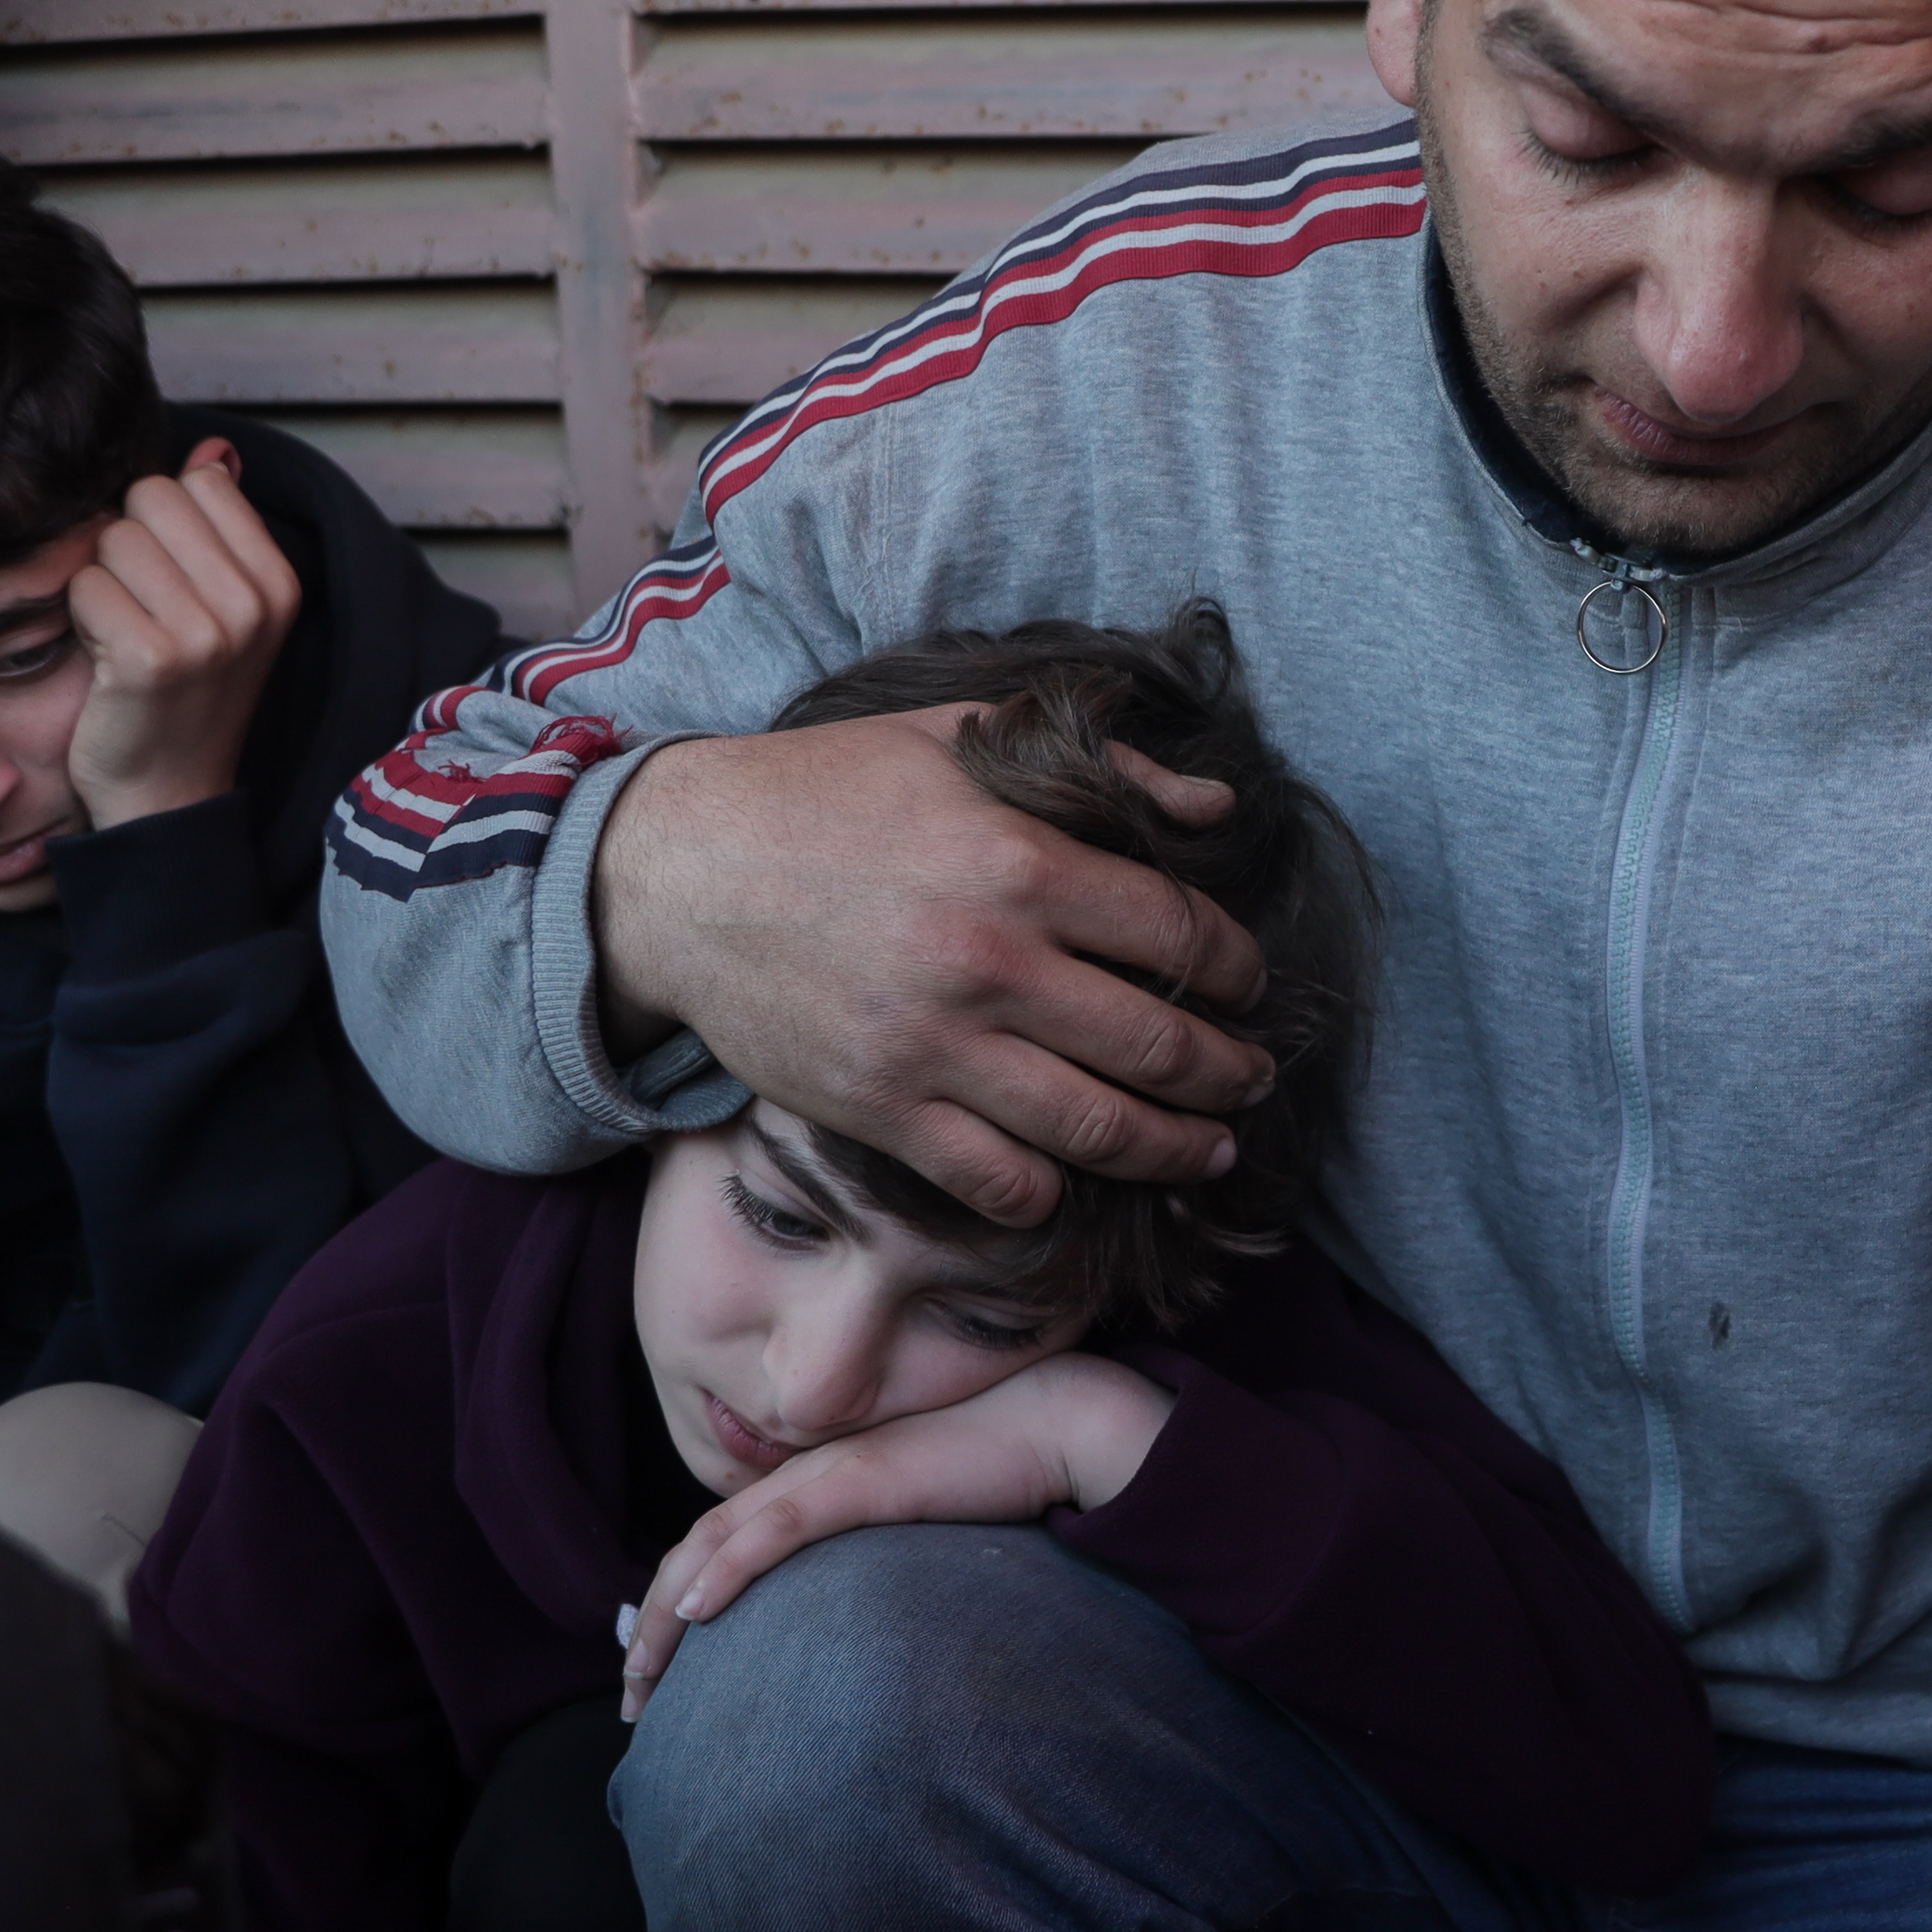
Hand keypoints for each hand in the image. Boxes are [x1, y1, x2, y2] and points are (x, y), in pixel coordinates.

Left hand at [63, 438, 306, 829]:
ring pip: (111, 539)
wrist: (169, 794)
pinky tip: (105, 659)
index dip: (163, 523)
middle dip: (129, 546)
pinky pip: (85, 586)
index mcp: (278, 581)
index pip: (195, 481)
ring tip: (125, 635)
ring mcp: (209, 632)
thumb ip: (221, 527)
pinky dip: (82, 620)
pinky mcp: (152, 658)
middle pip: (149, 498)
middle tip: (143, 610)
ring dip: (101, 584)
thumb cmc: (184, 693)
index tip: (173, 583)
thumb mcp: (225, 608)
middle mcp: (254, 602)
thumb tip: (215, 453)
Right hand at [592, 710, 1272, 1227]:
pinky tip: (1074, 1180)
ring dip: (1172, 1148)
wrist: (678, 869)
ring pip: (1096, 1126)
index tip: (1248, 984)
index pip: (1179, 931)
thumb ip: (1102, 766)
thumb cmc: (825, 792)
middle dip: (1228, 1072)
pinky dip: (1049, 1193)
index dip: (1235, 966)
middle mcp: (990, 962)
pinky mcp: (881, 1108)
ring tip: (1209, 1150)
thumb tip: (1216, 805)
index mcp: (1021, 861)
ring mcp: (935, 1046)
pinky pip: (996, 1180)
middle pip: (1158, 1043)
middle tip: (1253, 1080)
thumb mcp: (960, 738)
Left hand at [621, 1352, 1172, 1716]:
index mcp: (818, 1483)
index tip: (658, 1667)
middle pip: (700, 1547)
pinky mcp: (862, 1483)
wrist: (1058, 1424)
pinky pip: (777, 1530)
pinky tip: (696, 1610)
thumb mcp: (922, 1526)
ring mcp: (831, 1475)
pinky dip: (728, 1569)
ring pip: (718, 1541)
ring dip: (668, 1611)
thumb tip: (857, 1625)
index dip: (676, 1603)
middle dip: (654, 1624)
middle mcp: (808, 1475)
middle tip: (633, 1694)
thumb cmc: (1003, 1475)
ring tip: (641, 1671)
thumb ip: (877, 1559)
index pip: (723, 1544)